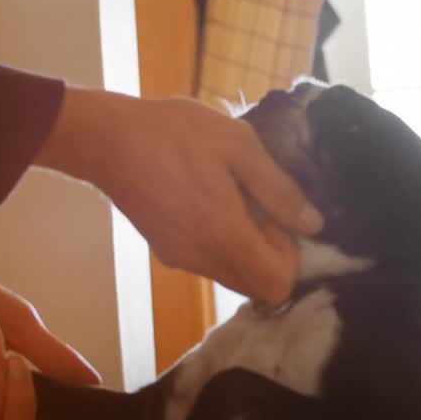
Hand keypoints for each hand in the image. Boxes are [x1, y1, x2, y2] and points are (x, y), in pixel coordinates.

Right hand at [37, 89, 324, 303]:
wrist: (107, 137)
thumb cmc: (176, 133)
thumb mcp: (239, 146)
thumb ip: (279, 189)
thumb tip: (314, 224)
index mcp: (224, 238)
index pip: (277, 285)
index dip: (290, 256)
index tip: (277, 216)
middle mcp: (201, 260)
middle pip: (255, 285)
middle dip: (270, 253)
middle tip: (259, 203)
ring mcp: (179, 259)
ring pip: (232, 274)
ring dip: (245, 246)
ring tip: (234, 194)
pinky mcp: (164, 251)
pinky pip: (208, 260)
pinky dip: (220, 242)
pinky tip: (208, 196)